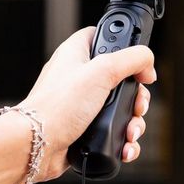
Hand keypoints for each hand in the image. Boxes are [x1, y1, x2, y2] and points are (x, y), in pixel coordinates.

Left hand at [19, 27, 155, 180]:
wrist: (36, 146)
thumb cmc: (58, 105)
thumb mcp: (102, 71)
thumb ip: (131, 59)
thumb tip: (148, 61)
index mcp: (77, 52)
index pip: (106, 37)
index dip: (126, 48)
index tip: (140, 65)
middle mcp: (79, 75)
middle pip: (121, 77)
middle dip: (136, 96)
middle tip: (138, 104)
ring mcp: (81, 102)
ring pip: (120, 107)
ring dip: (133, 121)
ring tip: (130, 131)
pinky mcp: (83, 127)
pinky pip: (111, 129)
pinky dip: (123, 138)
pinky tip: (126, 146)